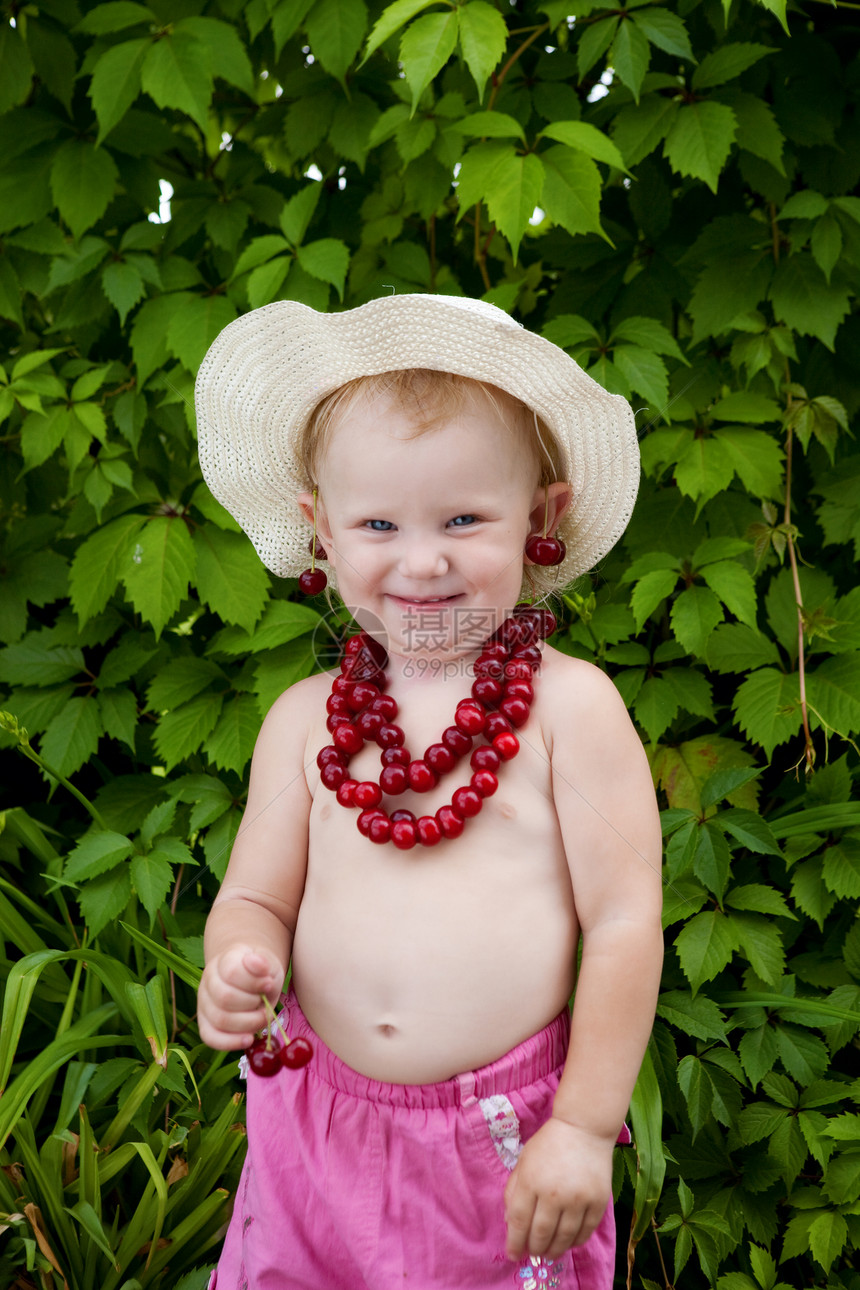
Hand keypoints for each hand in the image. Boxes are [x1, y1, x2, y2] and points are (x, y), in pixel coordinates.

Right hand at [197, 946, 283, 1050]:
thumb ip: (263, 963)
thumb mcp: (267, 963)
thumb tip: (256, 962)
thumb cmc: (259, 973)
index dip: (253, 982)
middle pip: (225, 998)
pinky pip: (211, 1038)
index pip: (232, 972)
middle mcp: (208, 982)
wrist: (250, 980)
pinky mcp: (205, 1024)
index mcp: (223, 962)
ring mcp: (204, 1004)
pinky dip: (230, 1042)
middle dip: (252, 1004)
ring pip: (220, 1020)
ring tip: (263, 1018)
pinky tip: (248, 1039)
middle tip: (267, 1005)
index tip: (269, 984)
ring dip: (248, 1023)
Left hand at [503, 1118, 613, 1261]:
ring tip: (549, 1254)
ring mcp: (578, 1199)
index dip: (514, 1242)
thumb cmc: (549, 1144)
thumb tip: (510, 1223)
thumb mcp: (524, 1161)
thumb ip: (514, 1191)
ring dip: (554, 1250)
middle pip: (541, 1234)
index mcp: (531, 1181)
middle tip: (533, 1254)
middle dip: (534, 1249)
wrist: (584, 1129)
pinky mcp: (597, 1202)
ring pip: (564, 1238)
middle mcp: (554, 1193)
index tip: (512, 1254)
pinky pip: (585, 1232)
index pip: (519, 1221)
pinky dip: (575, 1242)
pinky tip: (568, 1242)